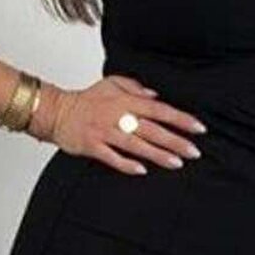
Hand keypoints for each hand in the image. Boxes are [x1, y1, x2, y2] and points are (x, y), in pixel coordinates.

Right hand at [36, 75, 205, 175]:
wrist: (56, 111)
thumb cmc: (86, 99)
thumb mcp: (111, 83)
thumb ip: (135, 87)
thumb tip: (156, 96)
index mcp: (125, 100)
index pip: (159, 109)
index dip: (180, 119)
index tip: (198, 128)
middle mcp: (117, 116)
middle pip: (152, 130)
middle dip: (175, 141)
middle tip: (194, 152)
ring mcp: (105, 132)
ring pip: (135, 145)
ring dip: (157, 154)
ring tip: (177, 163)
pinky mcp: (92, 146)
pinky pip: (112, 157)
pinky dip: (126, 164)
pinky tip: (142, 170)